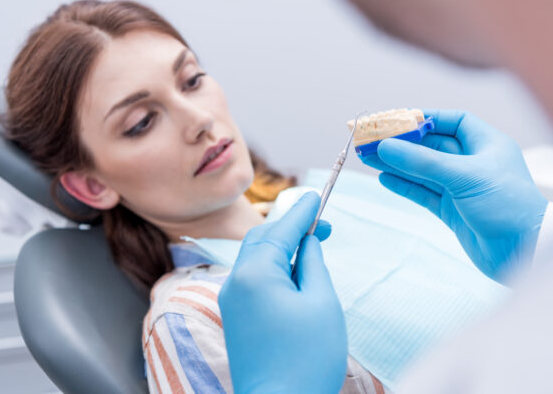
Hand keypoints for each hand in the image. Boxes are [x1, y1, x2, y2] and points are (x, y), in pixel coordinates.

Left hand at [218, 192, 347, 393]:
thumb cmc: (307, 358)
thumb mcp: (321, 302)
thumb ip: (312, 263)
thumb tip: (307, 242)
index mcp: (255, 274)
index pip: (281, 229)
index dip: (302, 211)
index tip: (316, 195)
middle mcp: (235, 281)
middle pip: (262, 238)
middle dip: (291, 227)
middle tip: (323, 226)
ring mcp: (231, 299)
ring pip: (255, 257)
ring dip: (282, 247)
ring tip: (312, 248)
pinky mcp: (235, 316)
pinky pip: (252, 277)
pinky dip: (273, 266)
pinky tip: (293, 273)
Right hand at [362, 110, 547, 282]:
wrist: (525, 252)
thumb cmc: (506, 206)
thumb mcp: (463, 176)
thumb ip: (422, 162)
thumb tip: (386, 147)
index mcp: (485, 144)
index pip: (452, 122)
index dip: (425, 118)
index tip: (396, 120)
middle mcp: (472, 163)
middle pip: (430, 147)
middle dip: (401, 143)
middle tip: (370, 140)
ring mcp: (460, 188)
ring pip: (421, 171)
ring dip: (396, 164)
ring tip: (367, 158)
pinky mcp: (452, 211)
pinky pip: (422, 193)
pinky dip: (403, 186)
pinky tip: (384, 179)